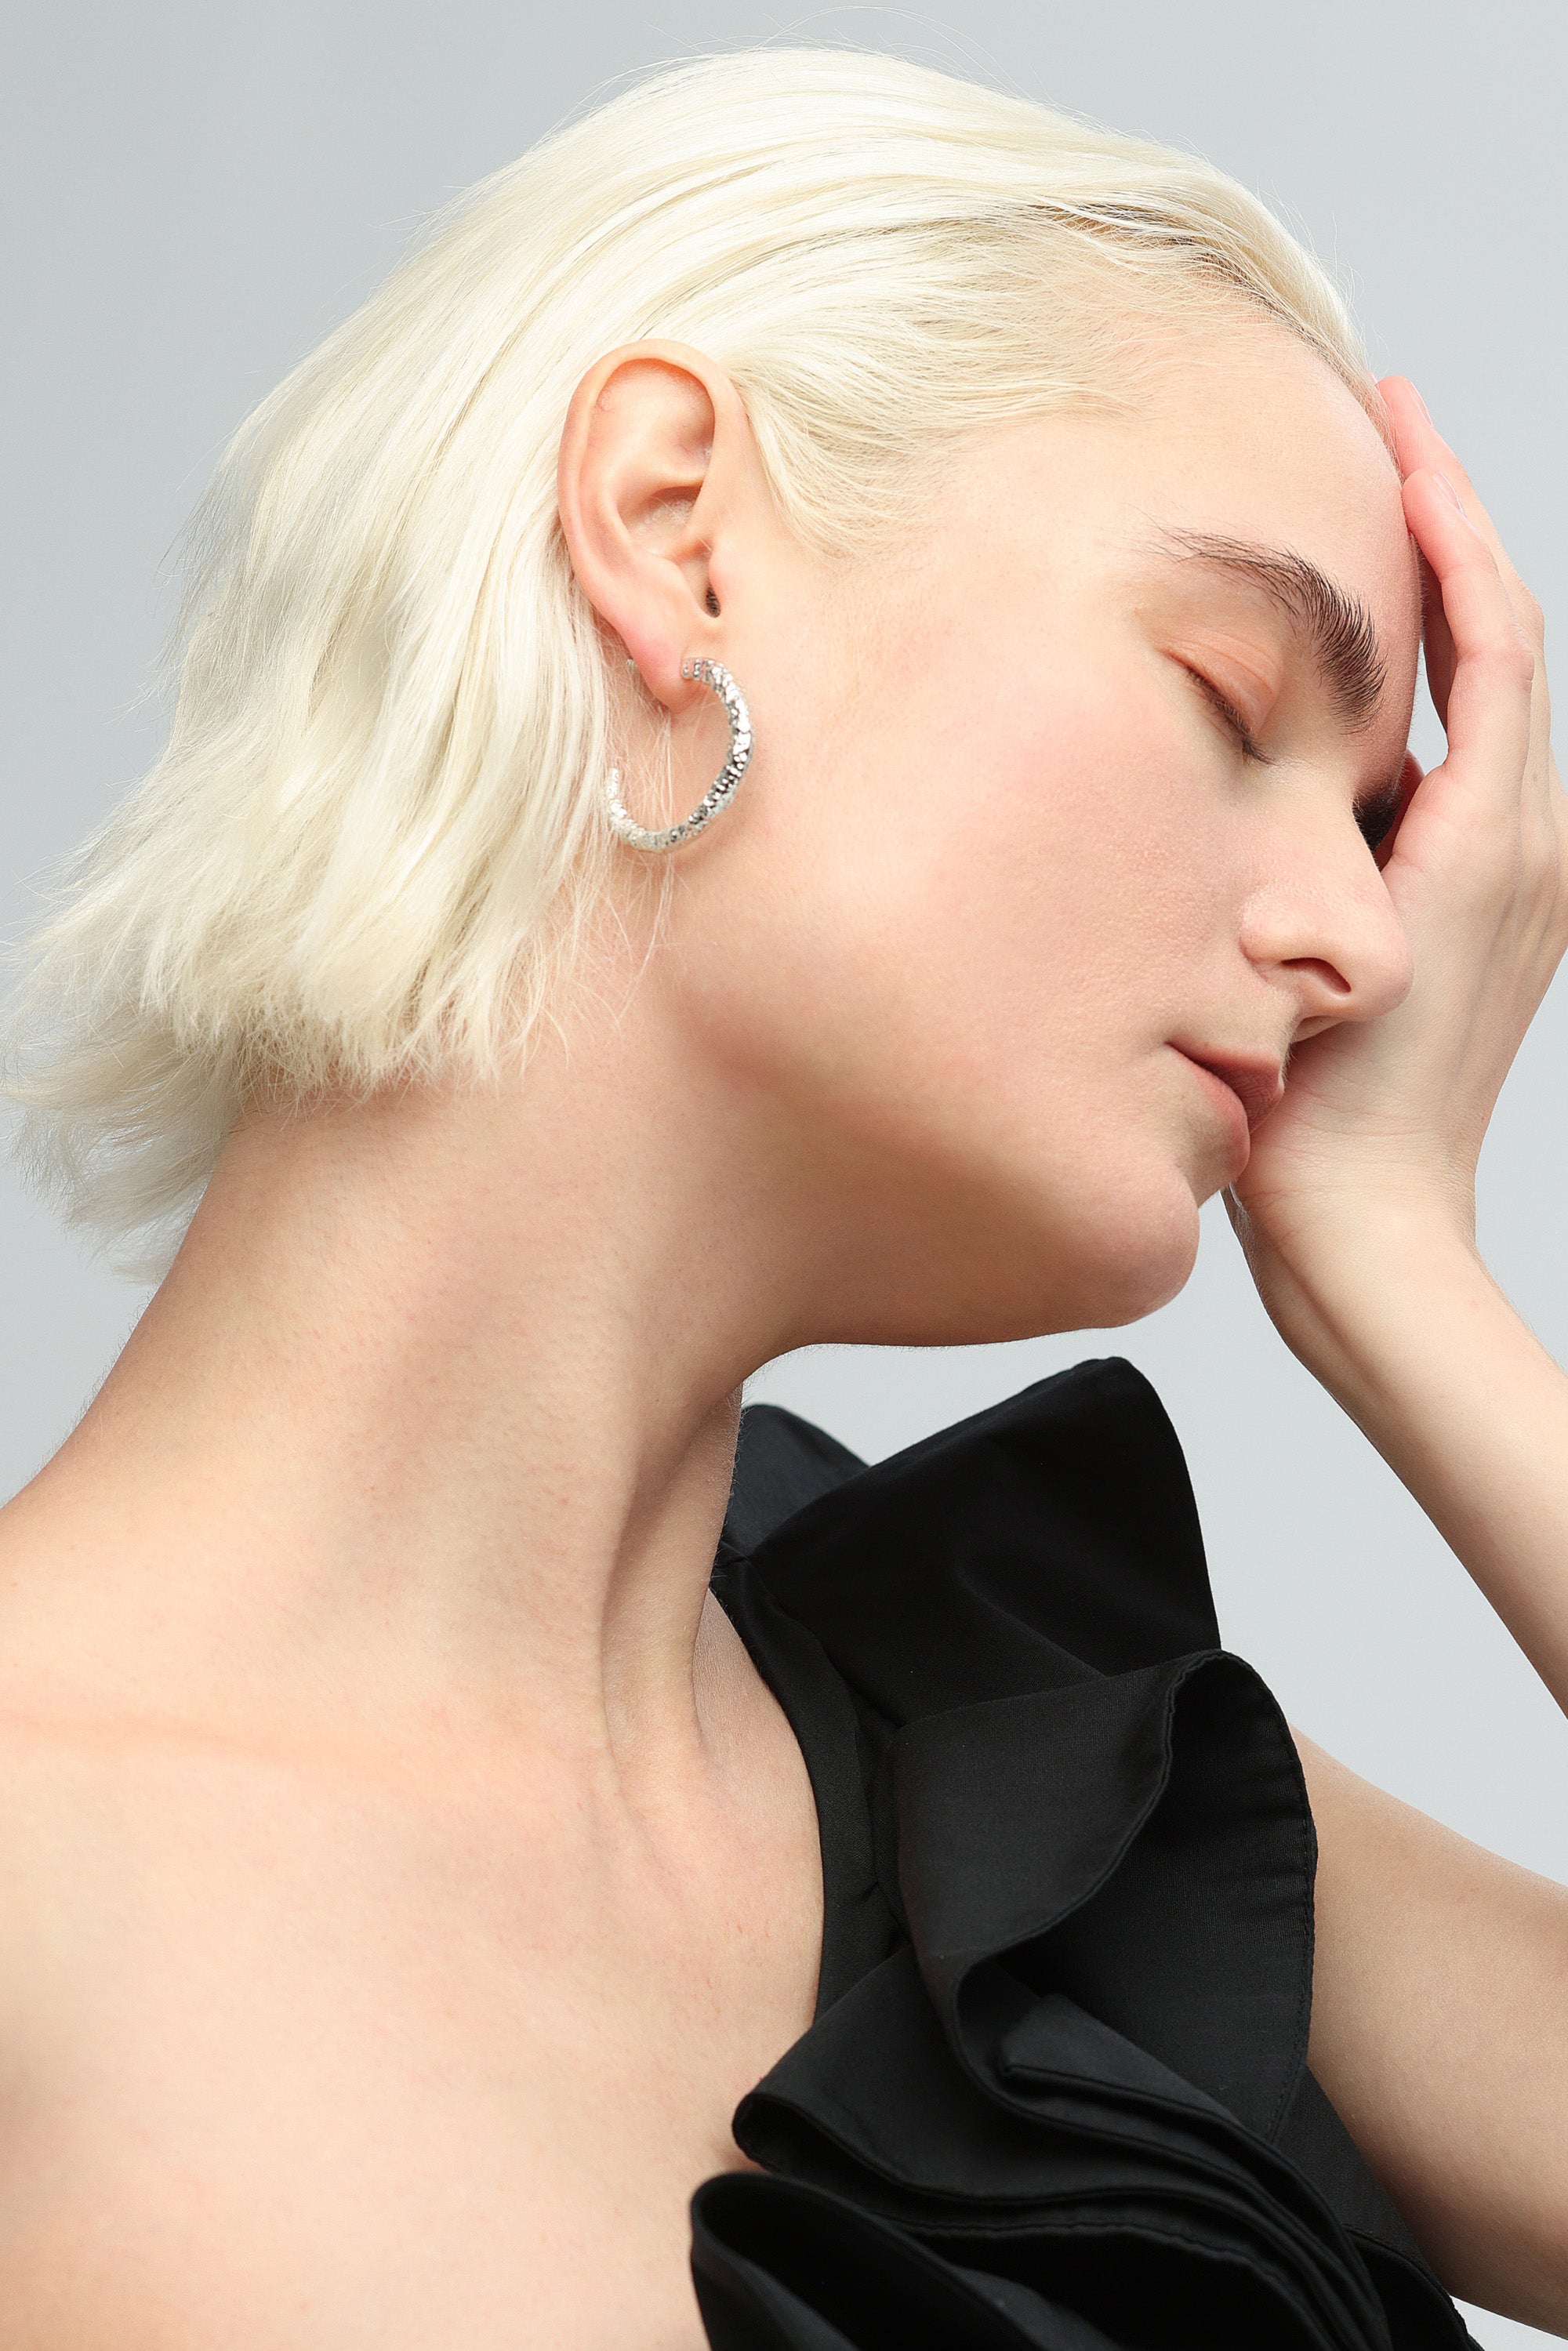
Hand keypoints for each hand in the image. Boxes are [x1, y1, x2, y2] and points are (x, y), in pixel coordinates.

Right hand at [1230, 377, 1566, 1340]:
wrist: (1369, 1236)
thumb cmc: (1334, 1119)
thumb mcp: (1339, 941)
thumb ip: (1363, 817)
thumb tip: (1335, 707)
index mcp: (1499, 838)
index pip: (1494, 631)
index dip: (1450, 514)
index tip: (1397, 421)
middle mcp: (1528, 850)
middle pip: (1503, 646)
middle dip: (1449, 528)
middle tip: (1387, 425)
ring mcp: (1514, 887)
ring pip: (1485, 704)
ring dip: (1437, 604)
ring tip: (1369, 522)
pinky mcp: (1482, 921)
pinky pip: (1460, 770)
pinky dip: (1424, 698)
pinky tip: (1356, 681)